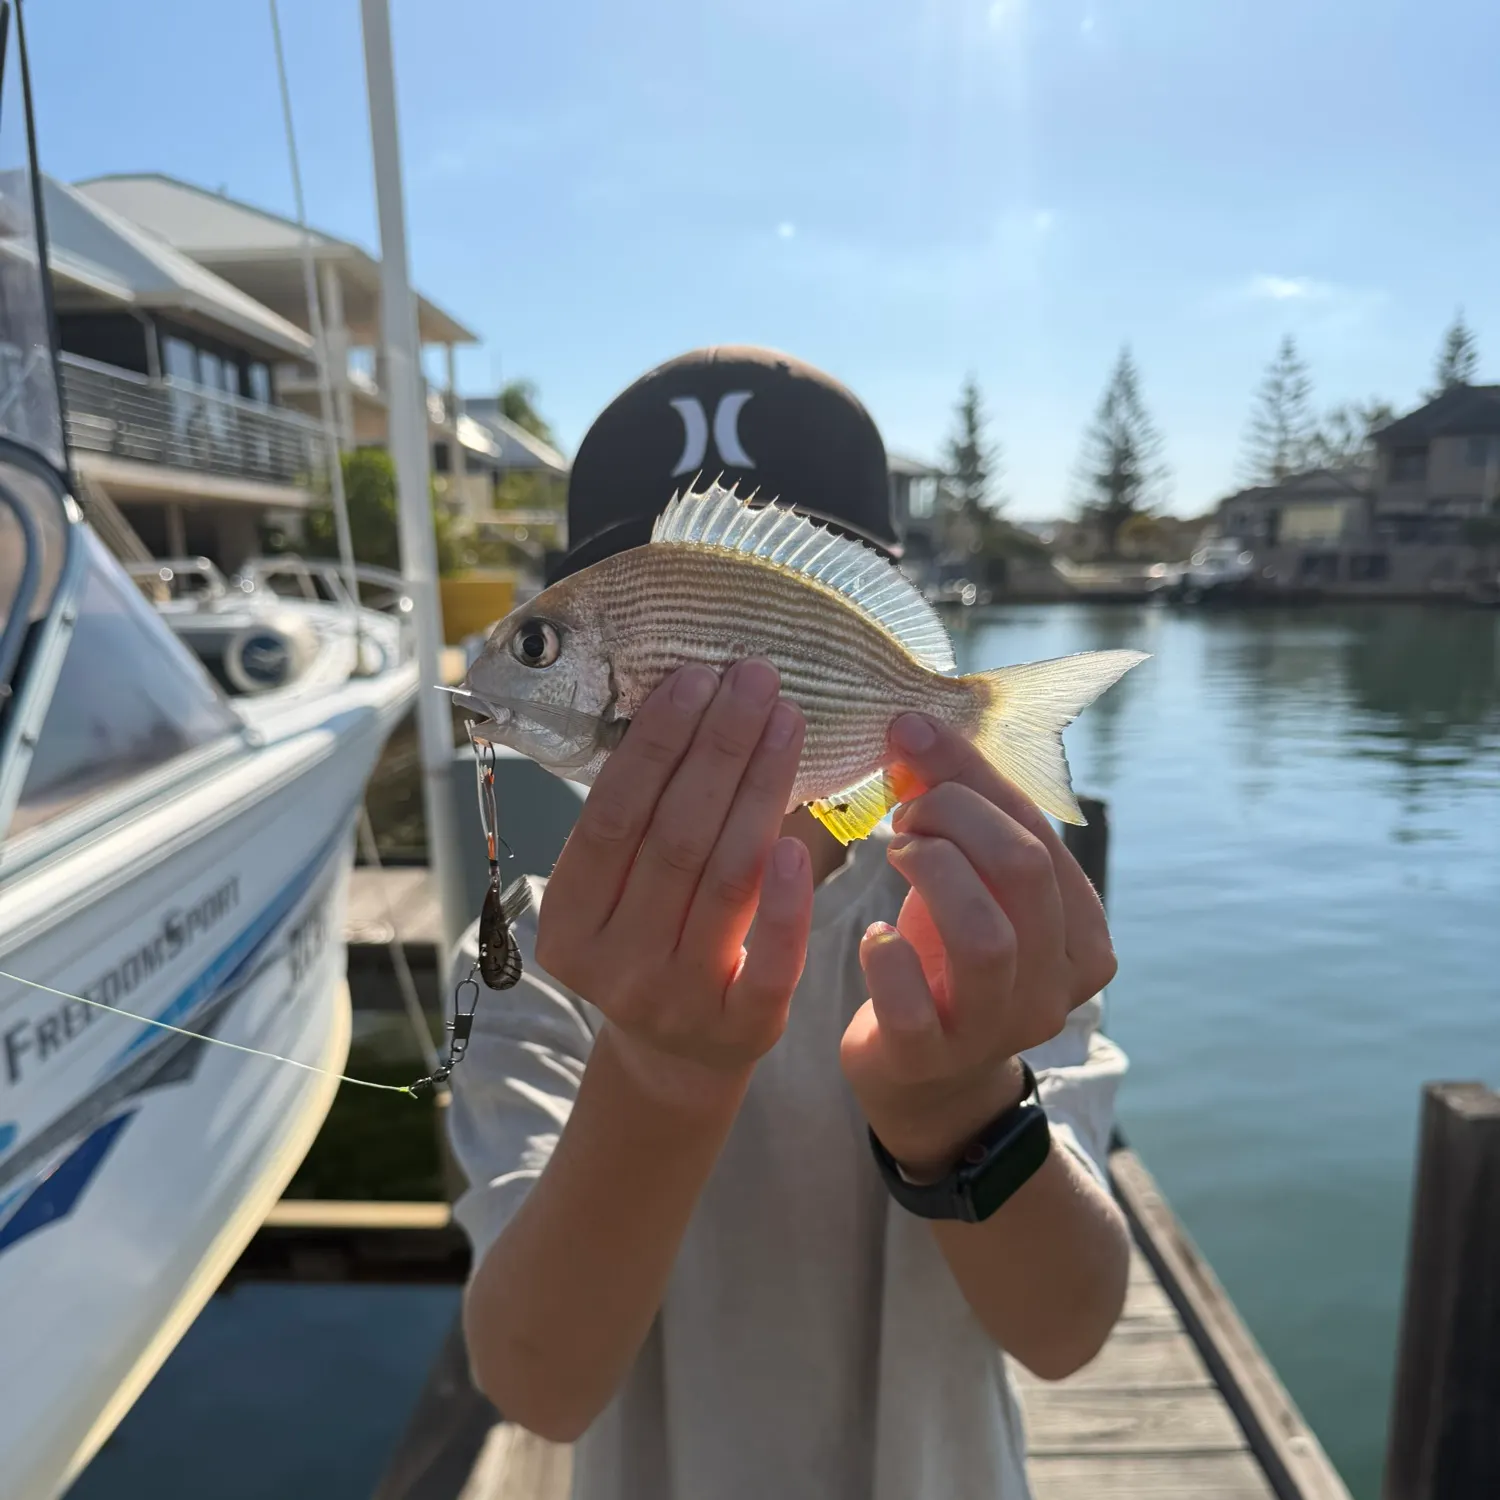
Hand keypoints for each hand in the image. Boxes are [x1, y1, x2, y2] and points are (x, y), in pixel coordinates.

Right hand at [535, 660, 813, 1109]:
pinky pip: (769, 959)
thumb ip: (639, 823)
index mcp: (568, 921)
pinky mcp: (743, 1028)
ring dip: (760, 788)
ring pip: (725, 879)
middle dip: (719, 748)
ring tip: (786, 719)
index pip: (613, 818)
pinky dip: (786, 901)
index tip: (695, 679)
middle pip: (675, 839)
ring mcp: (677, 999)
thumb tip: (687, 702)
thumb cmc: (650, 943)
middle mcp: (615, 963)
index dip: (656, 745)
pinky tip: (800, 837)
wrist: (677, 1058)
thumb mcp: (615, 895)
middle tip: (754, 678)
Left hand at [840, 713, 1117, 1176]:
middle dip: (954, 818)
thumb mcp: (969, 882)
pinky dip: (886, 956)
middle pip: (1023, 872)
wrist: (921, 1073)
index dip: (971, 774)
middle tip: (906, 811)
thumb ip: (958, 811)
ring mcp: (998, 1028)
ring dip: (931, 875)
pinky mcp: (933, 1060)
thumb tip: (916, 730)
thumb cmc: (946, 956)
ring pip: (986, 936)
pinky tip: (875, 934)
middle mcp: (1056, 984)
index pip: (1037, 832)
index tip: (912, 732)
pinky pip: (915, 1005)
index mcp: (1081, 931)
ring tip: (895, 855)